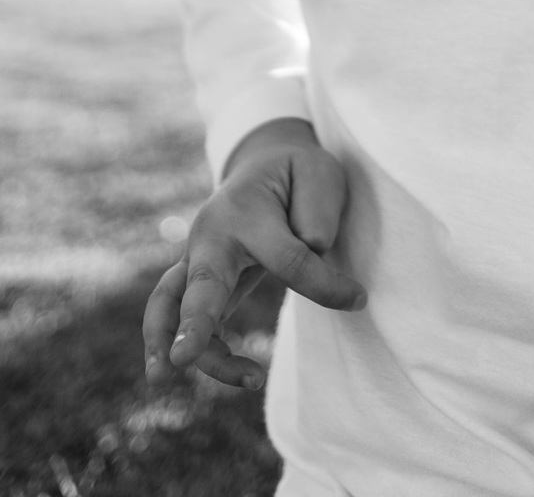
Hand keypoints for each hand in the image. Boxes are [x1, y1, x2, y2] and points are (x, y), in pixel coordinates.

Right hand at [143, 118, 365, 390]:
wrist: (261, 165)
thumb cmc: (296, 173)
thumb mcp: (318, 172)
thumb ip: (317, 212)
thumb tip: (311, 253)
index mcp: (246, 211)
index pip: (288, 258)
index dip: (325, 285)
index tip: (358, 298)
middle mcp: (210, 237)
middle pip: (200, 283)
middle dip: (192, 322)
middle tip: (182, 358)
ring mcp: (194, 260)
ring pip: (168, 305)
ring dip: (173, 342)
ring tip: (176, 377)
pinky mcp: (193, 283)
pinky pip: (174, 318)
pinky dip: (186, 347)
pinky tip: (207, 373)